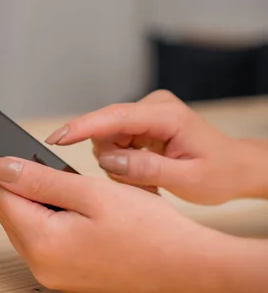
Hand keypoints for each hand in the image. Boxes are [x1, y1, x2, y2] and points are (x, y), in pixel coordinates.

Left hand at [0, 157, 227, 292]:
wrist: (190, 271)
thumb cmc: (150, 231)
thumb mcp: (91, 192)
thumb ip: (39, 179)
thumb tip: (0, 167)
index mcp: (42, 244)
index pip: (2, 197)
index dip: (2, 170)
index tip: (6, 151)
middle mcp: (42, 266)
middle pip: (11, 214)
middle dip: (19, 186)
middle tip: (41, 165)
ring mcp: (55, 276)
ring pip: (27, 228)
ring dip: (35, 204)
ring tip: (62, 185)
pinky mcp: (69, 279)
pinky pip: (45, 244)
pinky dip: (51, 222)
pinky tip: (73, 210)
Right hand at [45, 90, 267, 203]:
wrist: (235, 167)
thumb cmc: (219, 172)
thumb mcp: (187, 180)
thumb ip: (146, 169)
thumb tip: (109, 160)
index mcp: (166, 116)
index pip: (114, 117)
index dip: (82, 127)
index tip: (57, 138)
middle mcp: (153, 107)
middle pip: (106, 130)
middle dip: (113, 160)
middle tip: (141, 184)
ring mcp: (146, 113)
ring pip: (107, 138)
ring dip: (119, 164)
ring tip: (148, 181)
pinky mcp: (141, 122)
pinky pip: (115, 142)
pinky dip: (123, 162)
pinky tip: (145, 172)